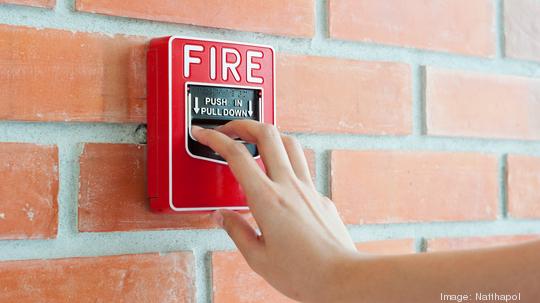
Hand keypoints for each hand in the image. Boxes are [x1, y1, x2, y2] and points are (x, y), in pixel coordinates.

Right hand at [192, 120, 356, 301]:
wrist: (342, 278)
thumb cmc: (304, 273)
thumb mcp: (257, 257)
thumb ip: (236, 231)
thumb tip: (222, 216)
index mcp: (267, 200)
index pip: (237, 156)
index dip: (216, 138)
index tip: (204, 133)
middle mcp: (289, 187)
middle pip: (267, 134)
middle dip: (243, 123)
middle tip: (229, 128)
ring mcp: (308, 188)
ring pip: (289, 143)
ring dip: (268, 134)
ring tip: (254, 138)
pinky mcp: (320, 196)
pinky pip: (302, 167)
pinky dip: (285, 159)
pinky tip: (278, 172)